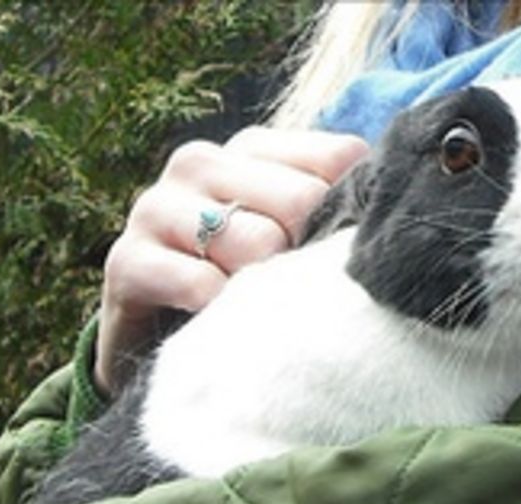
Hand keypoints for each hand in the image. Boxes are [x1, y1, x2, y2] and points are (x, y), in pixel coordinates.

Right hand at [94, 127, 368, 394]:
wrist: (158, 339)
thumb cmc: (245, 281)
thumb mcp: (294, 237)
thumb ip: (337, 209)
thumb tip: (394, 209)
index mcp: (251, 147)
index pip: (338, 158)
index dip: (349, 214)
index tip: (334, 250)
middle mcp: (200, 162)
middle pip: (302, 202)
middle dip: (306, 255)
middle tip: (290, 287)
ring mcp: (157, 206)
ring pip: (256, 243)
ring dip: (265, 289)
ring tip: (252, 304)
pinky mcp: (126, 260)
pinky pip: (202, 284)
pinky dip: (224, 311)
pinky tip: (220, 319)